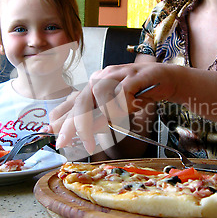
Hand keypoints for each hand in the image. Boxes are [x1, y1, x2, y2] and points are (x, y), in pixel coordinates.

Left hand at [50, 63, 169, 151]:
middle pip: (82, 101)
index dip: (60, 116)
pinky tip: (132, 108)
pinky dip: (124, 106)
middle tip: (65, 142)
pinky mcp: (133, 77)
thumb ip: (100, 117)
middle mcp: (102, 77)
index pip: (73, 100)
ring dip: (105, 116)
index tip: (49, 130)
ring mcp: (117, 75)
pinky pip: (122, 94)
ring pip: (100, 96)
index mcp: (95, 84)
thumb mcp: (117, 107)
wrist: (167, 79)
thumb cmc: (140, 94)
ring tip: (115, 123)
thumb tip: (84, 132)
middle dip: (73, 125)